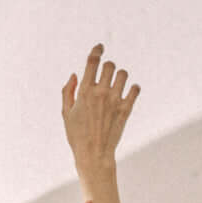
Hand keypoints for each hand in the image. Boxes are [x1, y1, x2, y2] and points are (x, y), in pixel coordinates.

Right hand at [61, 43, 139, 167]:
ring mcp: (114, 100)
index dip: (97, 50)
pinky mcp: (126, 109)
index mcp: (84, 92)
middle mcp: (100, 93)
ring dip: (120, 77)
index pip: (93, 61)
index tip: (100, 47)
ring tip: (117, 86)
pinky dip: (133, 88)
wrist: (94, 155)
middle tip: (106, 77)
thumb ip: (68, 91)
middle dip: (108, 68)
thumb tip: (75, 74)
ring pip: (123, 74)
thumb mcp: (66, 113)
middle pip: (110, 65)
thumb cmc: (77, 135)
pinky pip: (135, 89)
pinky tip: (128, 93)